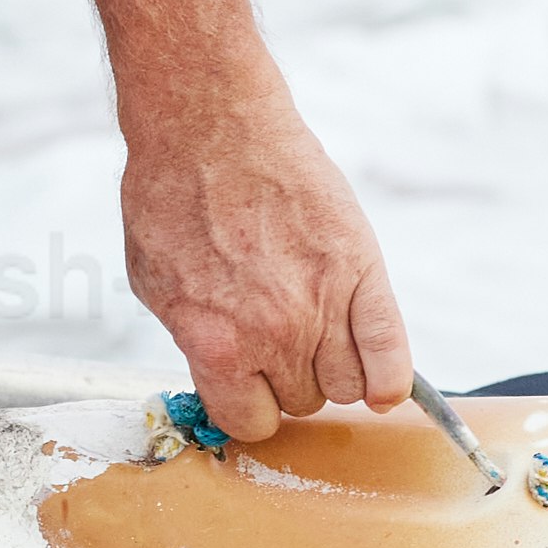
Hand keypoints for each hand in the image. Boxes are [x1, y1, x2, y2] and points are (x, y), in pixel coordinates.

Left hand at [119, 71, 411, 437]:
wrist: (209, 125)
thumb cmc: (172, 195)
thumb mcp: (155, 285)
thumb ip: (195, 341)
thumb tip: (222, 377)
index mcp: (217, 345)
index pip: (250, 422)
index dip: (249, 405)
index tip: (250, 387)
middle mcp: (276, 333)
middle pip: (304, 401)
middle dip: (290, 380)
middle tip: (278, 342)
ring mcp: (323, 301)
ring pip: (350, 384)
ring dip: (336, 372)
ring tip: (319, 339)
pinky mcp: (360, 267)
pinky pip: (391, 352)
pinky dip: (392, 378)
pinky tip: (385, 387)